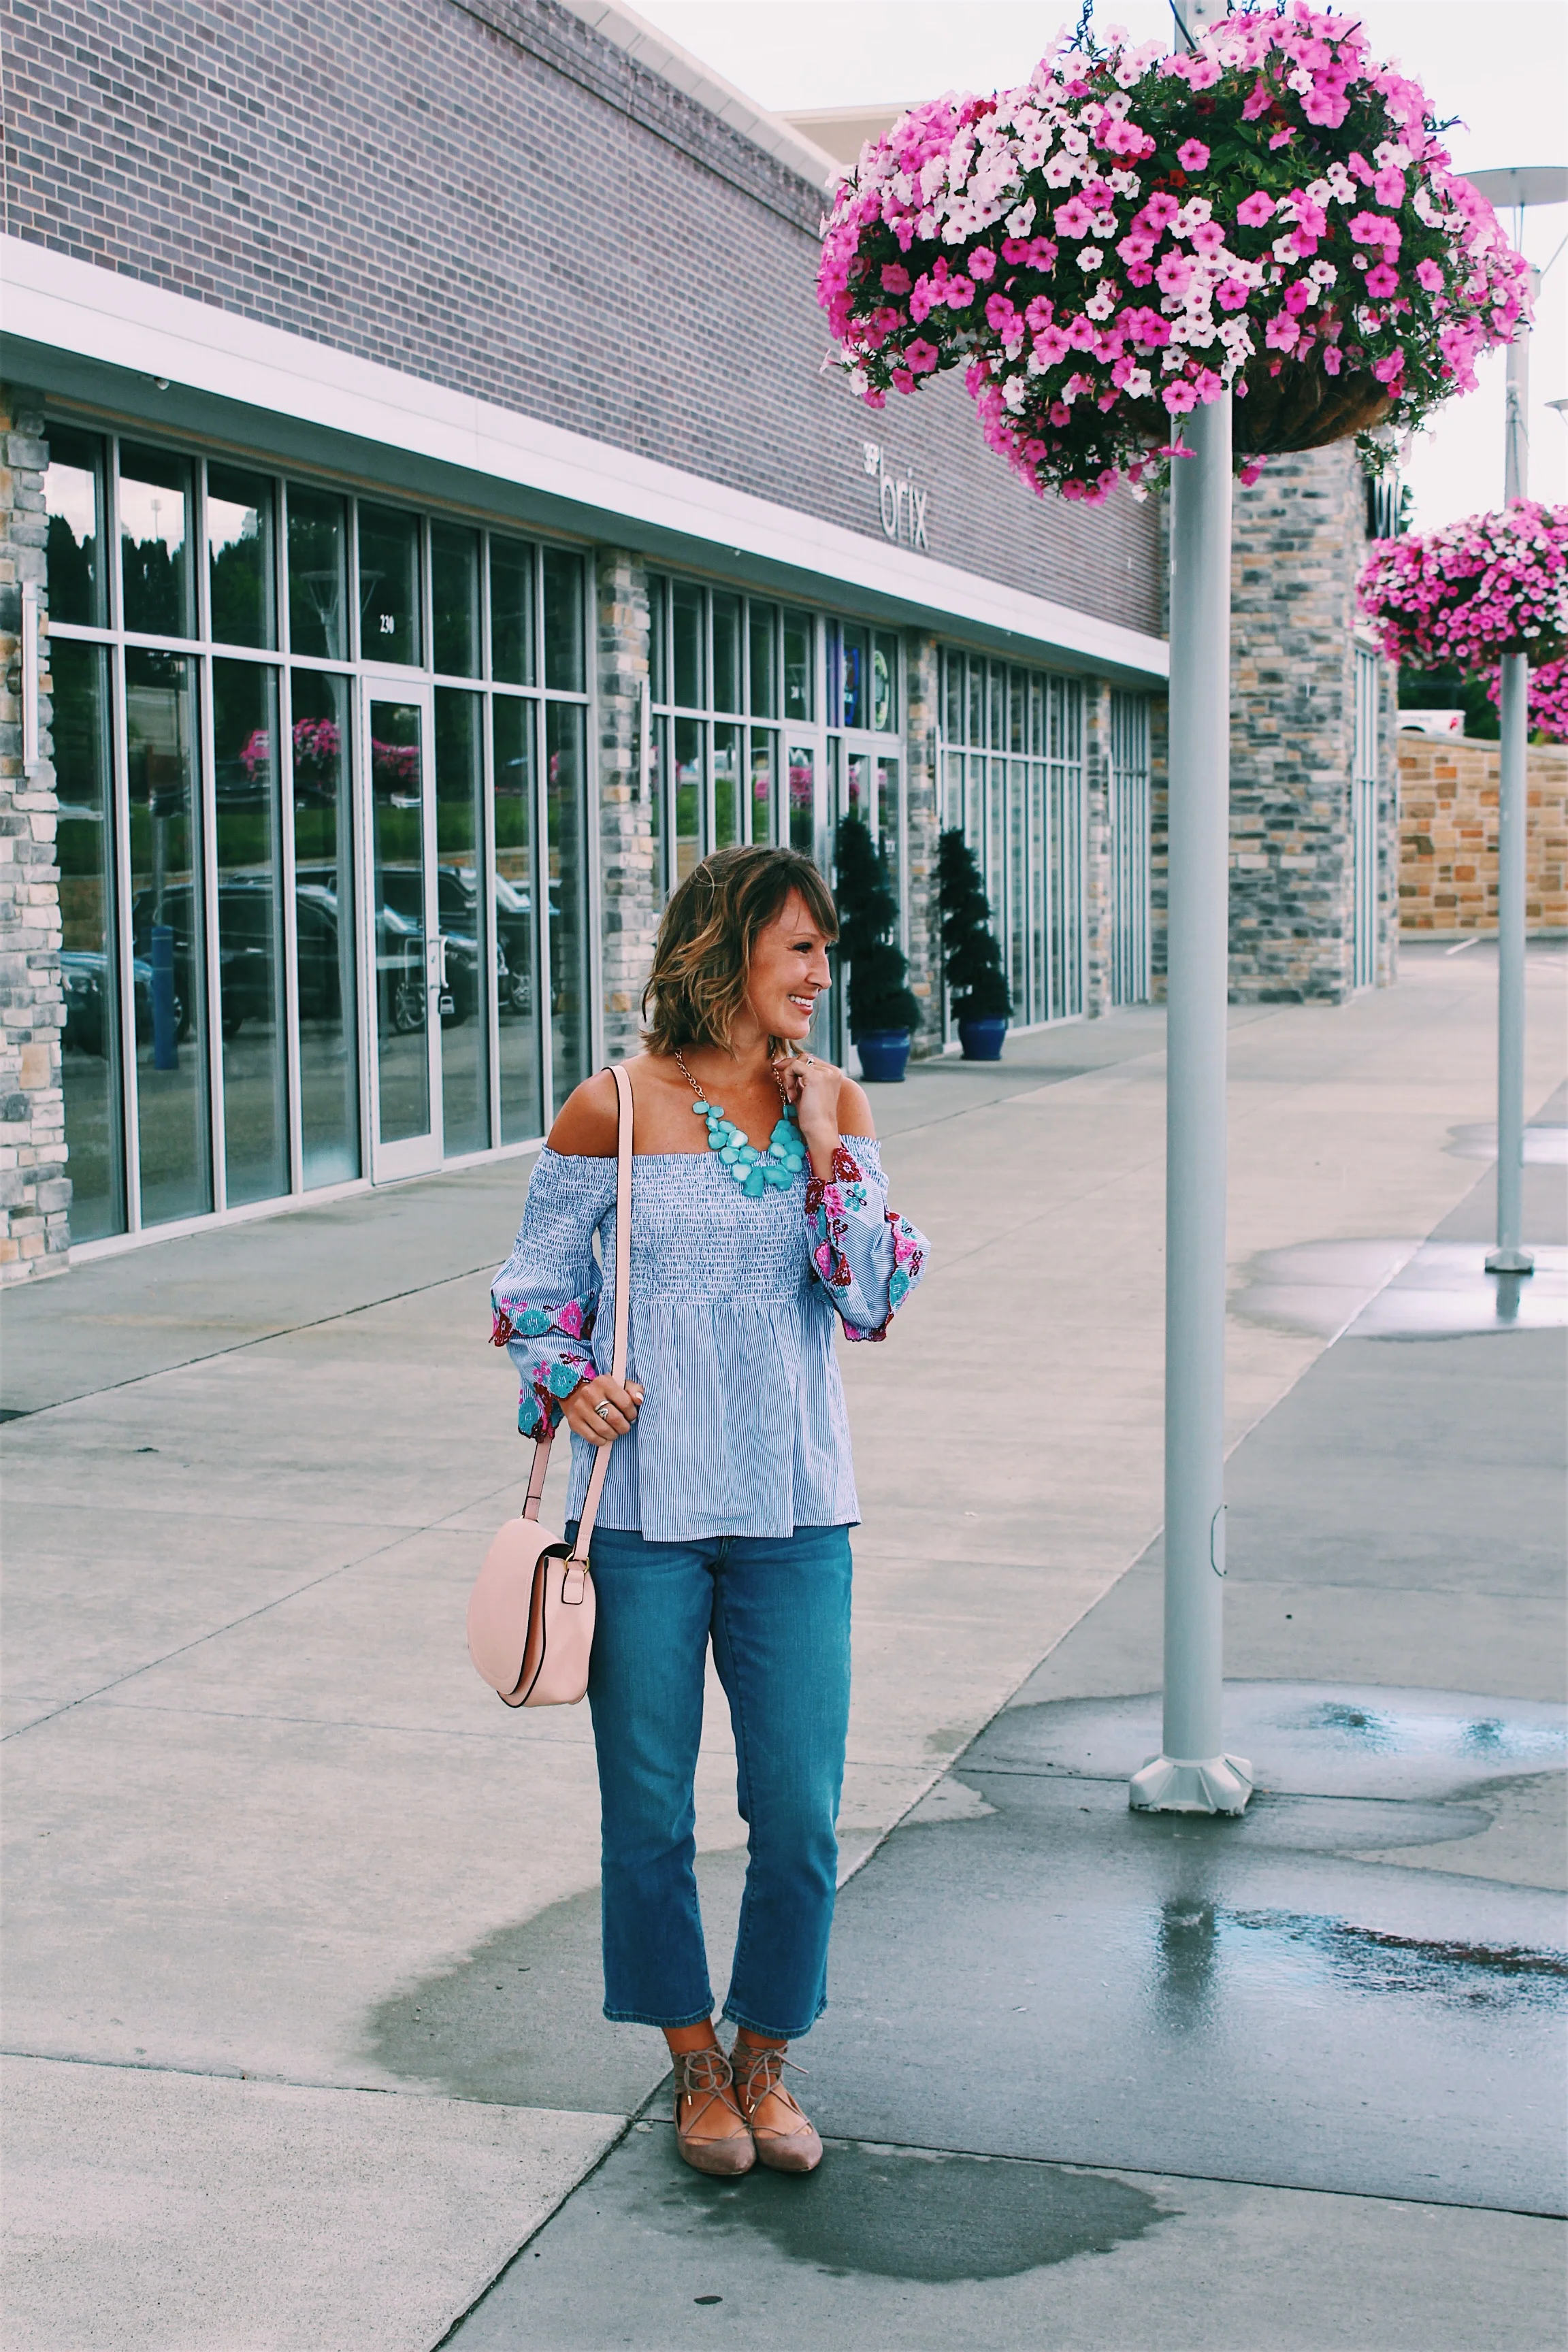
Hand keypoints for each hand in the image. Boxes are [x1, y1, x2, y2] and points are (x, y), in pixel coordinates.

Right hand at [561, 1375, 643, 1445]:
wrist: (573, 1392)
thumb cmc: (602, 1390)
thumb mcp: (619, 1384)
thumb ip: (634, 1390)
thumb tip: (639, 1400)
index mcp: (604, 1382)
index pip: (626, 1403)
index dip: (632, 1413)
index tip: (631, 1416)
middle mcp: (590, 1393)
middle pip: (615, 1419)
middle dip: (624, 1427)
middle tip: (624, 1427)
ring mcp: (580, 1408)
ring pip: (604, 1430)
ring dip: (614, 1435)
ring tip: (614, 1431)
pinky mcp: (573, 1421)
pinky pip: (592, 1438)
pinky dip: (602, 1440)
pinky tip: (603, 1435)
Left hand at [772, 1051, 841, 1168]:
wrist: (820, 1130)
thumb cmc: (812, 1116)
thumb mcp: (806, 1092)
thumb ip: (800, 1077)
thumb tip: (782, 1063)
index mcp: (834, 1074)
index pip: (811, 1061)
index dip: (795, 1068)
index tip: (788, 1083)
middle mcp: (833, 1071)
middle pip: (804, 1057)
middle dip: (790, 1069)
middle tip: (786, 1087)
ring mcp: (826, 1073)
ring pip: (798, 1061)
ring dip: (790, 1076)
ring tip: (792, 1094)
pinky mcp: (816, 1077)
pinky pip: (794, 1066)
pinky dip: (788, 1078)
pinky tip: (792, 1095)